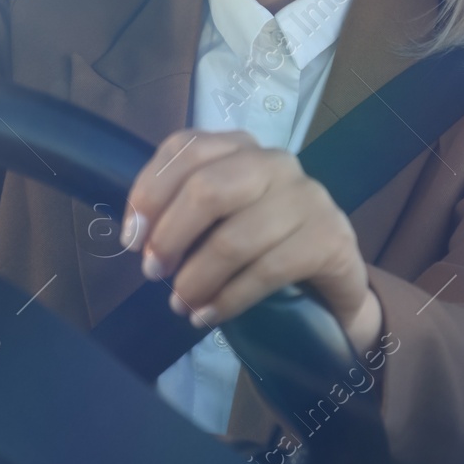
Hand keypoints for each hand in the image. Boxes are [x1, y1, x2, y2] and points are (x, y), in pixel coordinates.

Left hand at [120, 129, 383, 352]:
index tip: (131, 238)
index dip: (149, 192)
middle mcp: (276, 162)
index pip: (185, 149)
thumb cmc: (260, 243)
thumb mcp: (218, 220)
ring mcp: (308, 197)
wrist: (332, 283)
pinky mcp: (329, 238)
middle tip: (153, 273)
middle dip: (170, 236)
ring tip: (180, 305)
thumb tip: (136, 236)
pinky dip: (229, 299)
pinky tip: (209, 316)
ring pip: (235, 237)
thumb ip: (180, 214)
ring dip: (197, 278)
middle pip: (207, 189)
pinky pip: (267, 271)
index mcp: (241, 147)